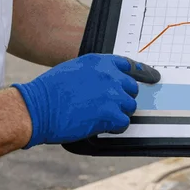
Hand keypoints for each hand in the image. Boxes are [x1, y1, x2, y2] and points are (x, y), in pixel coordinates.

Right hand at [14, 55, 159, 147]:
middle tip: (109, 107)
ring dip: (118, 114)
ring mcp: (112, 94)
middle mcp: (109, 75)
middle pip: (132, 89)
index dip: (143, 73)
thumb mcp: (73, 71)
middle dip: (123, 98)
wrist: (37, 107)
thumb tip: (106, 84)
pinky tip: (102, 127)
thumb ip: (94, 74)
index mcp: (99, 62)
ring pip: (129, 107)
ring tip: (100, 118)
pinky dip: (115, 127)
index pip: (129, 65)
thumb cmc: (48, 92)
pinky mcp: (110, 114)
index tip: (153, 77)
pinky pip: (124, 123)